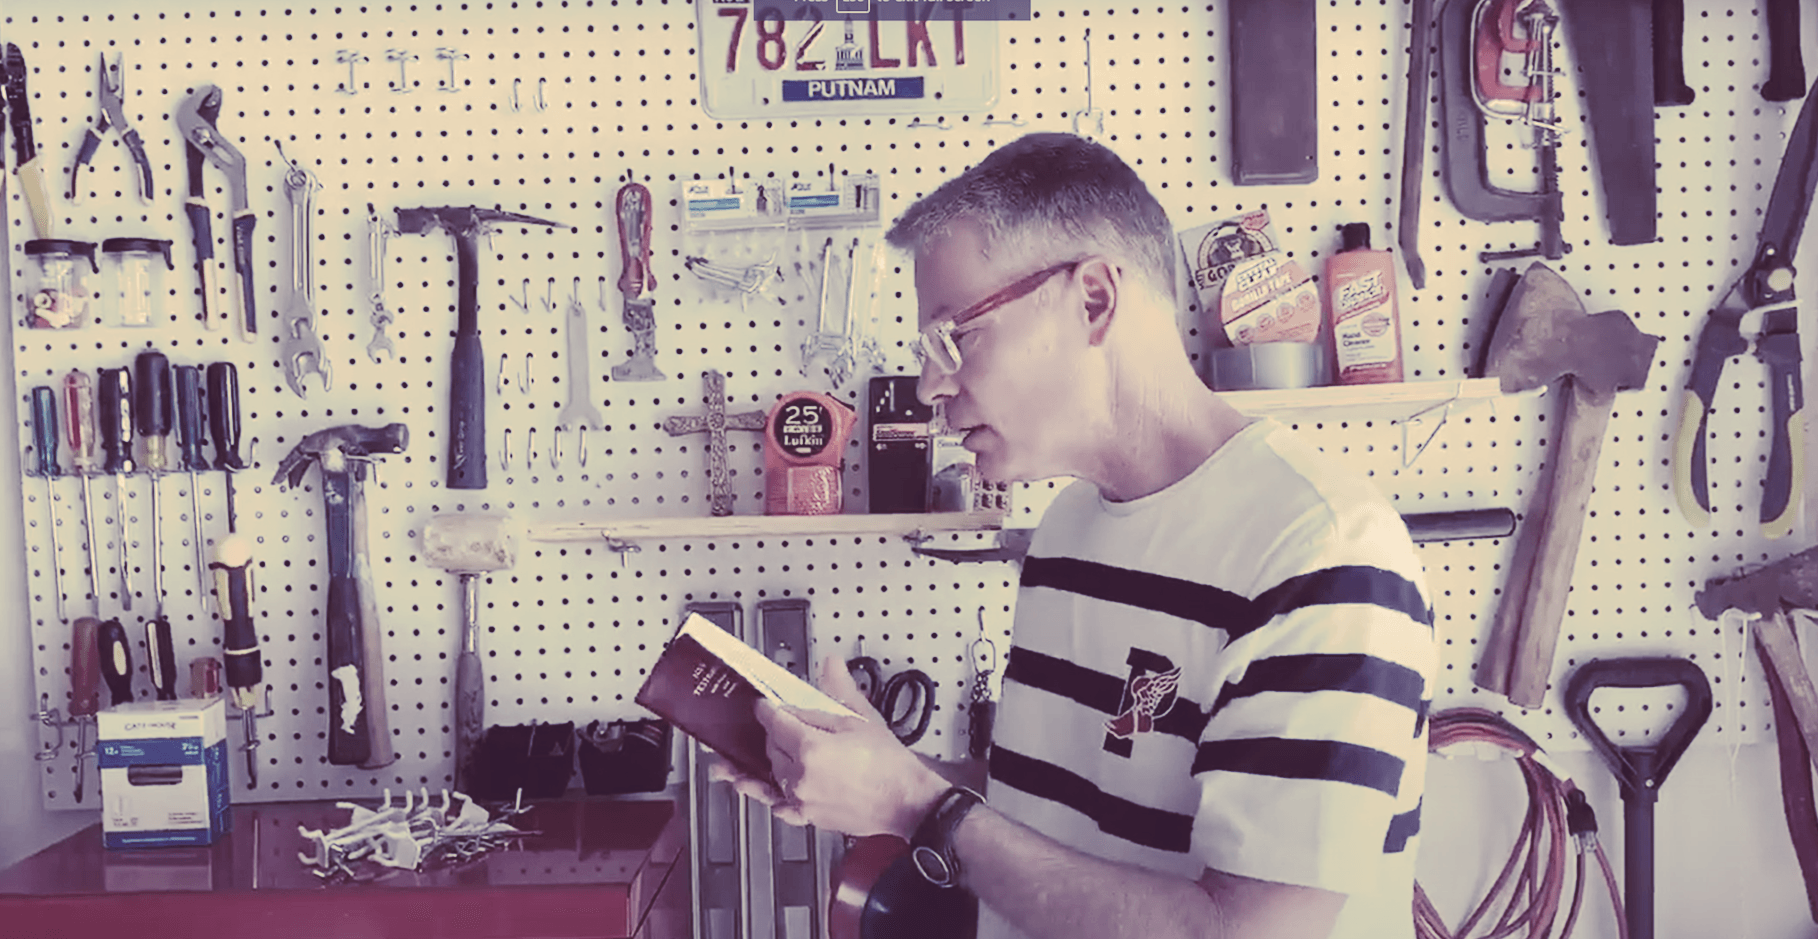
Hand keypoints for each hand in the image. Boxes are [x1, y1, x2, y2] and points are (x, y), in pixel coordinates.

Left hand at [720, 654, 948, 837]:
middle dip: (772, 735)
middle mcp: (801, 776)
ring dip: (761, 766)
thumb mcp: (862, 718)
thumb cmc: (889, 764)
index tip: (765, 705)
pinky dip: (770, 796)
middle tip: (777, 725)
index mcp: (812, 748)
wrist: (906, 800)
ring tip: (733, 766)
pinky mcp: (808, 816)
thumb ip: (839, 691)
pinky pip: (780, 804)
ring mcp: (802, 799)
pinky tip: (759, 791)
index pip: (776, 722)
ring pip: (772, 776)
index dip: (768, 710)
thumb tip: (830, 665)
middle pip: (771, 749)